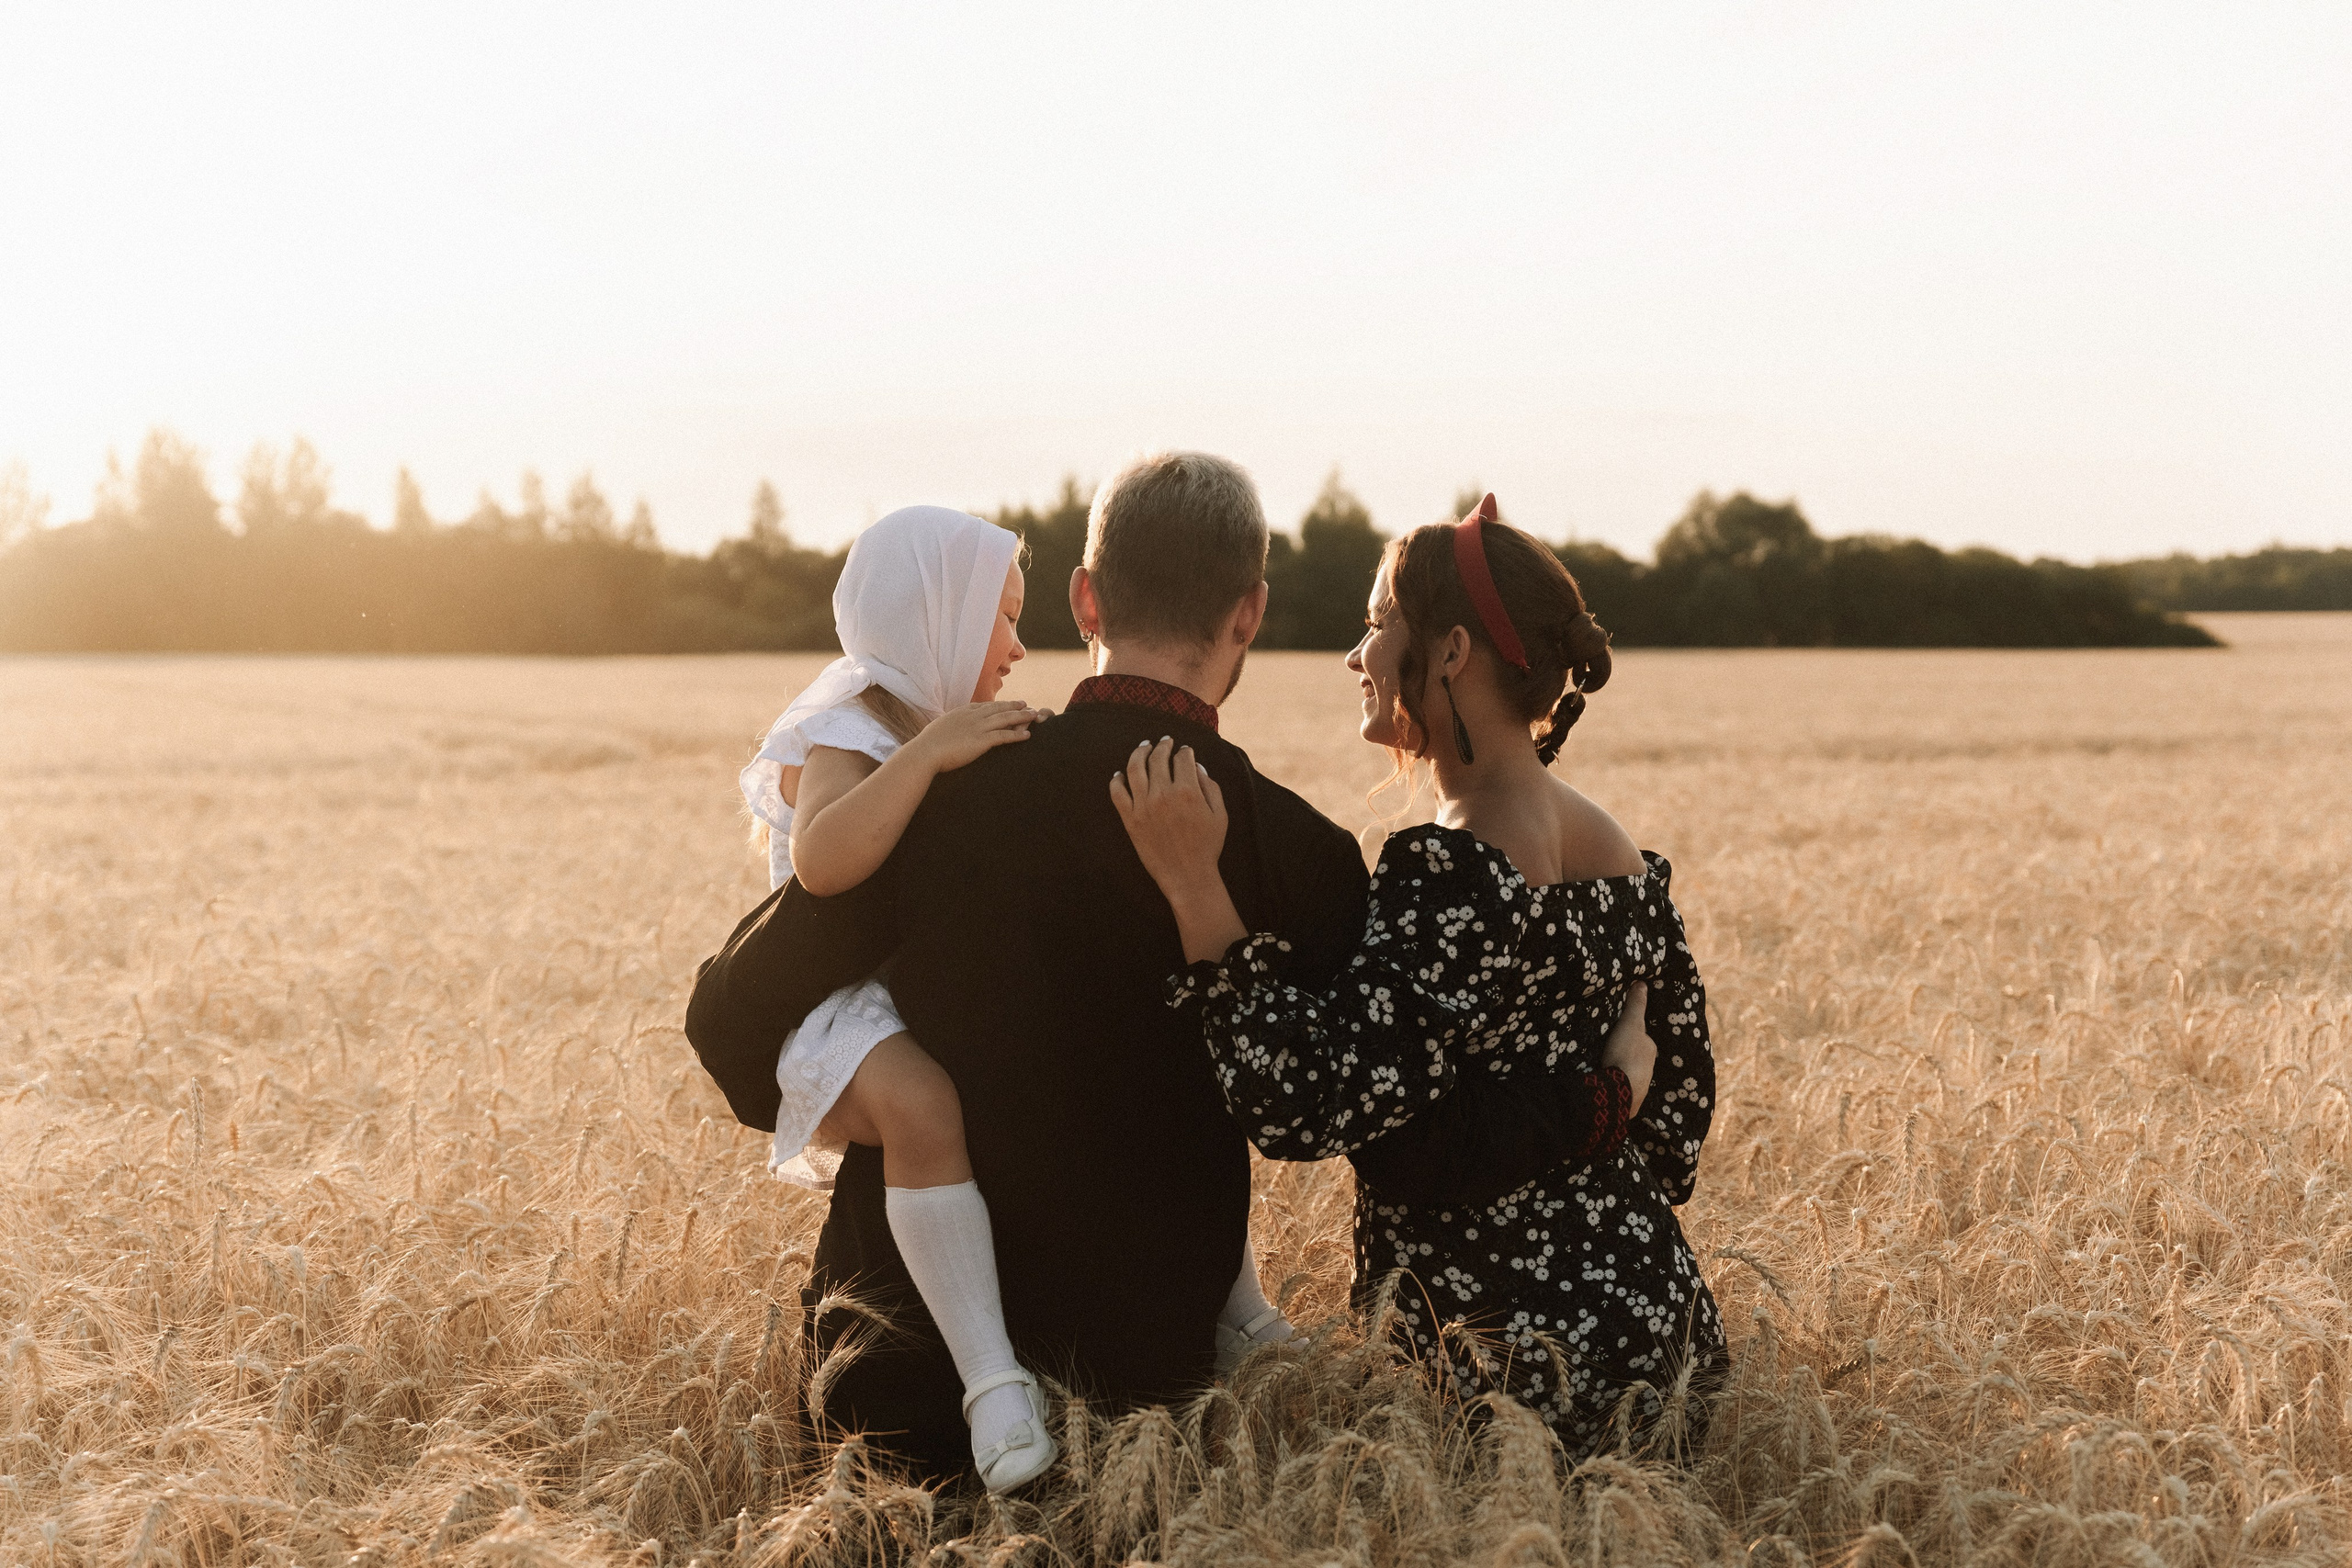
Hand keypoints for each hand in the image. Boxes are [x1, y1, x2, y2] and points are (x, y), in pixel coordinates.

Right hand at [909, 701, 1038, 773]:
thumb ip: (946, 728)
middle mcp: (972, 716)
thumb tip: (944, 733)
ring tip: (1034, 715)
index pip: (983, 705)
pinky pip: (1004, 735)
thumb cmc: (926, 746)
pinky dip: (1017, 735)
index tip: (1007, 704)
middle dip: (1014, 705)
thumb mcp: (937, 730)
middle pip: (998, 708)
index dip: (997, 704)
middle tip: (1026, 704)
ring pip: (1005, 718)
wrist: (925, 753)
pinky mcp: (982, 741)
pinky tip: (1027, 735)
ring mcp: (978, 727)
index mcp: (961, 712)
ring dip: (1022, 716)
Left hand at [1110, 737, 1227, 893]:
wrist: (1187, 875)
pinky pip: (1117, 793)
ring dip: (1139, 753)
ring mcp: (1144, 806)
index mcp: (1188, 791)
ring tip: (1143, 747)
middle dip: (1163, 746)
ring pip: (1135, 768)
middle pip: (1158, 758)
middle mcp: (1163, 795)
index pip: (1183, 758)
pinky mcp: (1130, 819)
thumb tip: (1196, 766)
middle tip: (1165, 741)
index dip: (1185, 751)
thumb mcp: (1220, 814)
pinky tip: (1119, 774)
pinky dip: (1116, 780)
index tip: (1185, 750)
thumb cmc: (1207, 846)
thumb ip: (1210, 786)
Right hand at [1602, 981, 1655, 1114]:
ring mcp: (1641, 1087)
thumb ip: (1636, 1005)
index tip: (1619, 1034)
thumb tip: (1643, 983)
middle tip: (1610, 1050)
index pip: (1643, 1039)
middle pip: (1638, 1057)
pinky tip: (1607, 1084)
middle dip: (1627, 1054)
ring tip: (1606, 1067)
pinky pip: (1623, 1088)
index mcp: (1650, 1050)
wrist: (1619, 1091)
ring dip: (1622, 1070)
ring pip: (1631, 1074)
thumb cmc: (1626, 1054)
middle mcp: (1650, 1068)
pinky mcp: (1630, 1101)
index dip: (1632, 1035)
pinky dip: (1617, 1084)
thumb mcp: (1630, 1024)